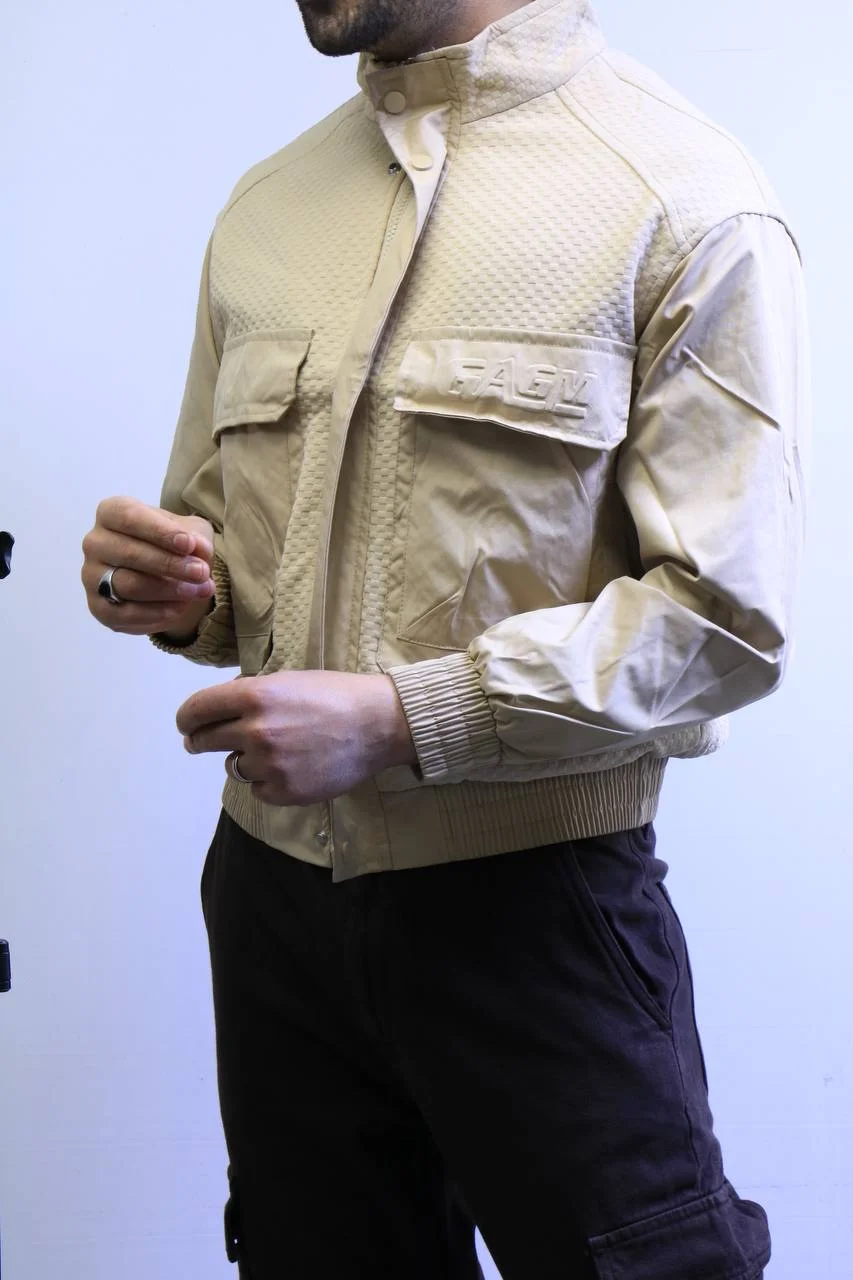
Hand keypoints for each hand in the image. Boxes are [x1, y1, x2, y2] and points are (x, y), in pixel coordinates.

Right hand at [82, 496, 215, 636]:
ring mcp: (91, 576)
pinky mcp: (98, 607)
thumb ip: (194, 537)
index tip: (189, 544)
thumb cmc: (171, 543)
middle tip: (201, 573)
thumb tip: (198, 549)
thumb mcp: (189, 532)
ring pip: (129, 585)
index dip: (160, 532)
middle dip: (170, 564)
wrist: (162, 575)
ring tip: (199, 591)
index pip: (129, 517)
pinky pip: (126, 613)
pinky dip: (157, 613)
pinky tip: (180, 608)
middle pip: (130, 554)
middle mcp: (95, 542)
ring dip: (169, 590)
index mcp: (110, 513)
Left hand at [176, 670, 417, 805]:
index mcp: (254, 696)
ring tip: (272, 750)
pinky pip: (256, 789)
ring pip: (231, 766)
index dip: (186, 719)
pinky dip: (265, 780)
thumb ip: (249, 694)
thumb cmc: (334, 695)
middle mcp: (256, 731)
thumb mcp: (287, 680)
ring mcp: (269, 765)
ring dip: (241, 759)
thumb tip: (215, 711)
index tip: (187, 725)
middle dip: (199, 740)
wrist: (378, 725)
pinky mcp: (283, 792)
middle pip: (204, 741)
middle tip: (203, 741)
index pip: (197, 710)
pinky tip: (289, 767)